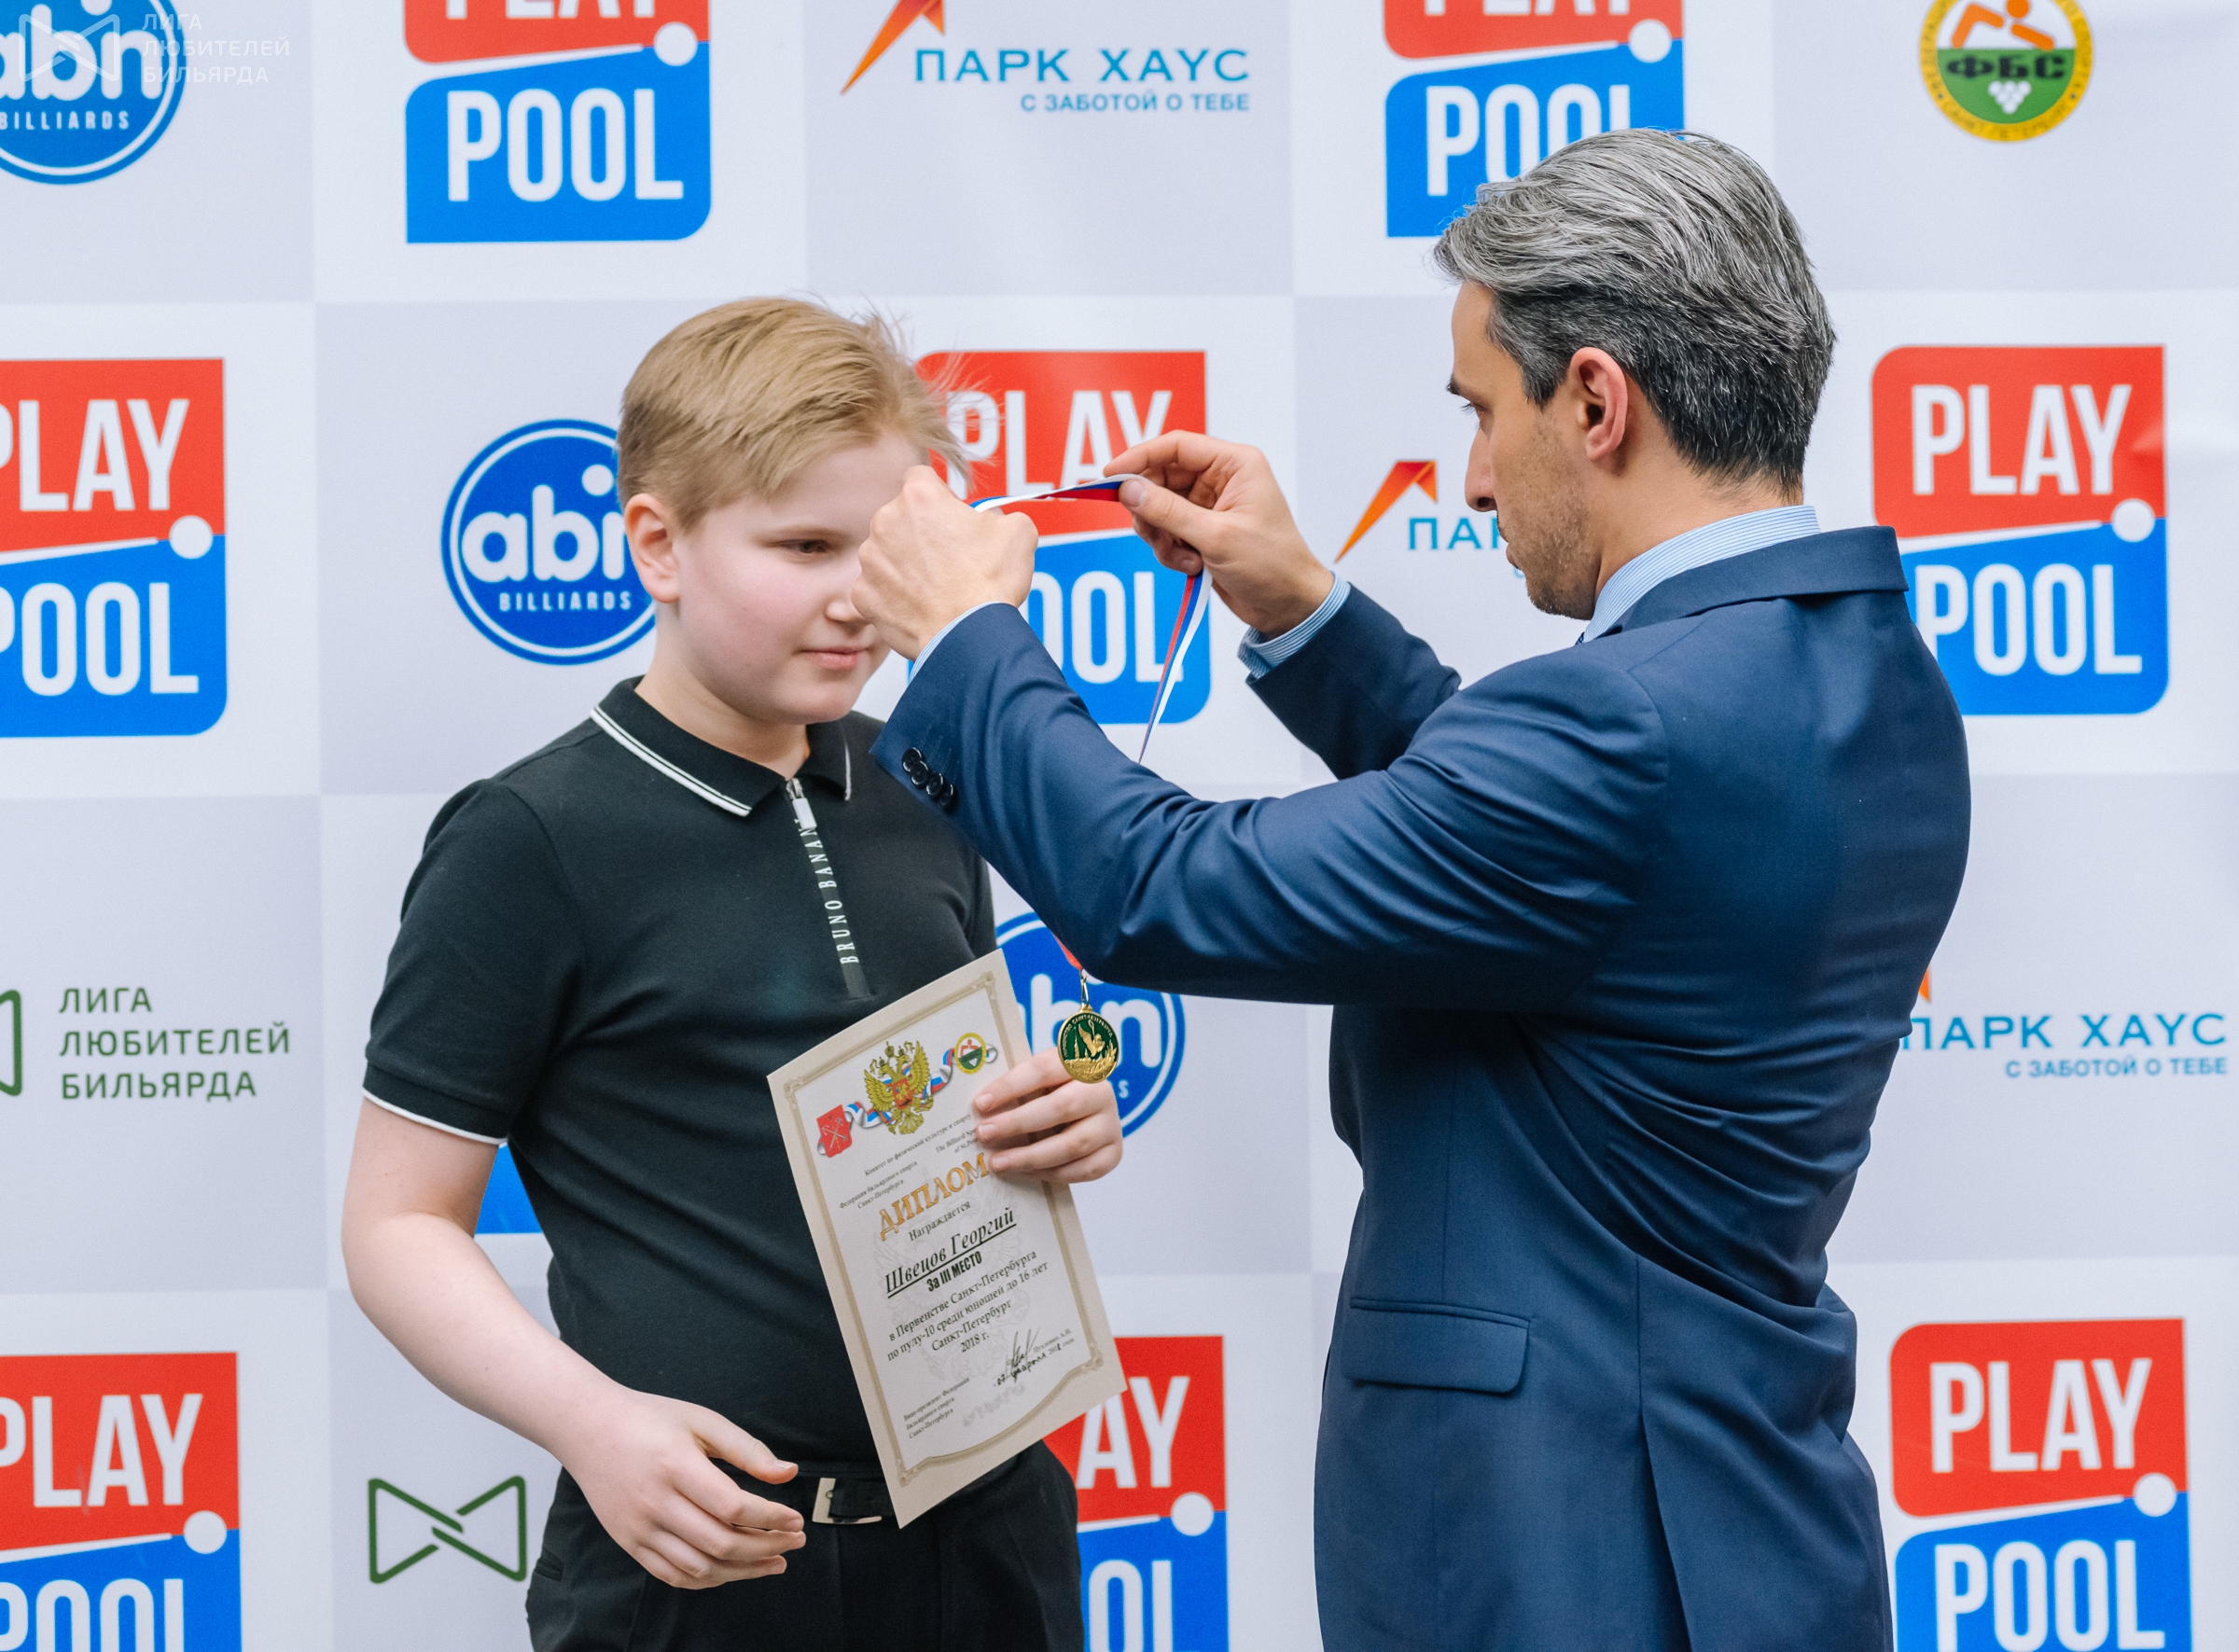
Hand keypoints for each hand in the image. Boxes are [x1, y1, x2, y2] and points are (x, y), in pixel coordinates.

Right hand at [557, 1388, 805, 1588]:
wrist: (589, 1429)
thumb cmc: (649, 1419)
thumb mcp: (702, 1420)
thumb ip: (746, 1449)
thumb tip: (787, 1474)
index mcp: (676, 1466)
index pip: (733, 1507)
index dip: (771, 1518)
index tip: (795, 1519)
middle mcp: (655, 1503)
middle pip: (720, 1543)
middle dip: (766, 1547)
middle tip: (794, 1542)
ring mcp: (639, 1528)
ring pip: (699, 1568)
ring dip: (743, 1571)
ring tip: (774, 1562)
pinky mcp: (630, 1543)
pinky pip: (673, 1575)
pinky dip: (708, 1579)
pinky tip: (733, 1570)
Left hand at [853, 467, 1038, 658]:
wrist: (969, 635)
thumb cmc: (990, 583)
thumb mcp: (1017, 530)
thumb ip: (997, 513)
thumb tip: (990, 521)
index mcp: (919, 497)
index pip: (920, 478)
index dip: (939, 497)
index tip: (950, 517)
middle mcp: (886, 521)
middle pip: (900, 517)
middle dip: (920, 533)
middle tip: (948, 559)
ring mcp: (870, 560)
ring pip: (886, 553)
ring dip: (905, 564)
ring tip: (935, 587)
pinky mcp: (863, 594)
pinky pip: (878, 589)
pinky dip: (894, 596)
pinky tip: (919, 606)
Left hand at [972, 1047, 1122, 1182]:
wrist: (1085, 1113)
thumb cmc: (1050, 1094)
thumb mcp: (1036, 1083)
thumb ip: (1014, 1090)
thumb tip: (977, 1110)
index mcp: (1078, 1062)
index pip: (1043, 1069)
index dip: (1010, 1086)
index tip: (980, 1103)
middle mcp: (1100, 1090)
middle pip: (1060, 1107)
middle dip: (1017, 1123)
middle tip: (984, 1133)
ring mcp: (1111, 1122)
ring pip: (1072, 1144)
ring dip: (1030, 1156)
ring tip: (998, 1162)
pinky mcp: (1114, 1151)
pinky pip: (1084, 1169)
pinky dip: (1052, 1174)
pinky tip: (1026, 1172)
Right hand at [1106, 432, 1333, 637]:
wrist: (1289, 607)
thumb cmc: (1272, 565)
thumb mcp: (1217, 537)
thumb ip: (1169, 512)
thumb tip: (1128, 490)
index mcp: (1235, 465)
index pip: (1176, 446)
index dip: (1140, 457)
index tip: (1110, 475)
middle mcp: (1221, 479)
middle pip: (1161, 477)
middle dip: (1149, 507)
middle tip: (1145, 529)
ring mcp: (1209, 506)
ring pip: (1159, 507)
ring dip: (1161, 535)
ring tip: (1181, 557)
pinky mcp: (1202, 531)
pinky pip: (1167, 531)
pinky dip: (1170, 550)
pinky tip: (1192, 566)